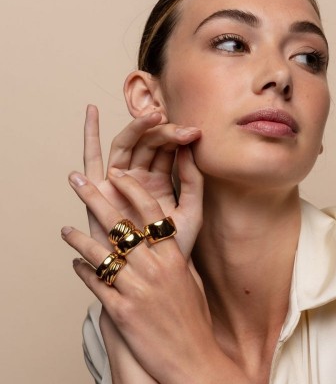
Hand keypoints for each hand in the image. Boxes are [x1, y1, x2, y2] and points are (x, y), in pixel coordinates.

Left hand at [62, 170, 217, 383]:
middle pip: (119, 224)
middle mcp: (155, 269)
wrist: (194, 360)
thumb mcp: (192, 283)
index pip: (150, 213)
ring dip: (78, 239)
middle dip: (94, 198)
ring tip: (65, 230)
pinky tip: (75, 263)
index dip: (131, 190)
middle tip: (76, 181)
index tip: (116, 176)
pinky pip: (95, 284)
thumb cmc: (195, 322)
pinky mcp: (121, 312)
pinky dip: (83, 271)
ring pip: (99, 253)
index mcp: (174, 258)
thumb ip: (177, 259)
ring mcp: (137, 289)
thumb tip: (165, 243)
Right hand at [83, 105, 202, 257]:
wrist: (154, 271)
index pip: (168, 150)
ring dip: (137, 127)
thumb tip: (190, 149)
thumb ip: (193, 182)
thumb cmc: (173, 246)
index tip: (196, 133)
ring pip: (126, 145)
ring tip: (152, 115)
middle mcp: (138, 177)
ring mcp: (118, 180)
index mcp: (160, 181)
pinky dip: (90, 135)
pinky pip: (92, 158)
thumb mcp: (191, 212)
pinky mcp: (99, 189)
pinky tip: (92, 112)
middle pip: (148, 144)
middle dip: (163, 132)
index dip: (179, 138)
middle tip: (180, 129)